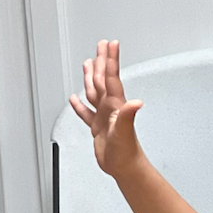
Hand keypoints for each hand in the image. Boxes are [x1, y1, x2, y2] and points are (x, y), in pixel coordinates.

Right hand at [69, 39, 145, 179]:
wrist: (125, 168)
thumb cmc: (127, 153)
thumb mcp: (124, 132)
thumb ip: (128, 116)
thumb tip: (136, 103)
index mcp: (115, 106)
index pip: (111, 78)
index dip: (111, 60)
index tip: (111, 44)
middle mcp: (110, 109)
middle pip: (103, 79)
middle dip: (102, 61)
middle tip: (101, 45)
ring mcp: (103, 118)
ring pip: (94, 92)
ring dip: (91, 78)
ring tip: (88, 64)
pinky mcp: (98, 129)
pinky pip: (86, 113)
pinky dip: (79, 106)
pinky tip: (75, 100)